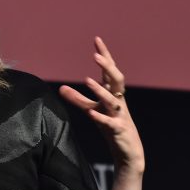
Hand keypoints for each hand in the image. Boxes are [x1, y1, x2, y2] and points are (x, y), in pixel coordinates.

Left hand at [59, 37, 143, 175]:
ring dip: (100, 90)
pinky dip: (101, 118)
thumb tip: (61, 88)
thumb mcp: (92, 110)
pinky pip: (110, 123)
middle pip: (117, 80)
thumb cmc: (111, 125)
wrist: (128, 150)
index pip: (109, 71)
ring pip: (113, 100)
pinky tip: (91, 114)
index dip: (104, 55)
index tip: (97, 39)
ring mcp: (119, 115)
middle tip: (95, 55)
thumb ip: (77, 99)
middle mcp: (118, 101)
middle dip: (107, 67)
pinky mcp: (118, 130)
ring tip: (87, 80)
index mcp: (113, 93)